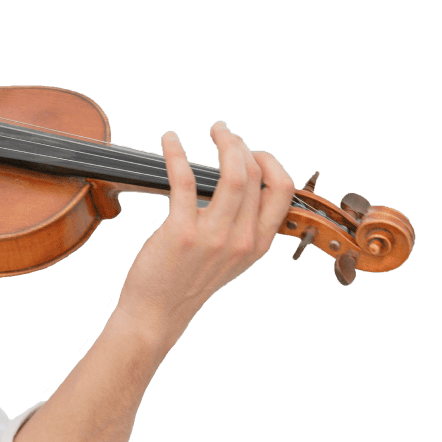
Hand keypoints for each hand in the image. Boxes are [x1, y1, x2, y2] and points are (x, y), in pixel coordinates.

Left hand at [116, 120, 295, 345]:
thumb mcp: (232, 258)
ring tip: (215, 130)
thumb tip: (245, 184)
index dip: (270, 161)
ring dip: (225, 143)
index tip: (250, 150)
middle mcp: (242, 239)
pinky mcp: (181, 232)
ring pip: (232, 174)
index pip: (283, 189)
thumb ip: (245, 226)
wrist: (158, 312)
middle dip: (241, 145)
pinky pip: (185, 180)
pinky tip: (170, 139)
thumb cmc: (189, 280)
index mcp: (259, 243)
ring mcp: (213, 236)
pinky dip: (176, 154)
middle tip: (225, 133)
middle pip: (255, 175)